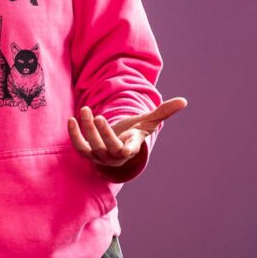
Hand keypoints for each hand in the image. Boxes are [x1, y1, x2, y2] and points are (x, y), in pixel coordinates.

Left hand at [67, 97, 187, 168]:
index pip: (127, 151)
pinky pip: (79, 146)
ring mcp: (99, 156)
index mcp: (129, 149)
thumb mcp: (147, 122)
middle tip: (97, 116)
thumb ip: (164, 112)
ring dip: (86, 130)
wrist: (117, 147)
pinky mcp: (87, 153)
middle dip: (101, 134)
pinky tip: (72, 120)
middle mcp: (113, 156)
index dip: (124, 143)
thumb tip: (184, 101)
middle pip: (106, 148)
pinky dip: (74, 134)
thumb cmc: (134, 132)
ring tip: (85, 110)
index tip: (126, 132)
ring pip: (90, 147)